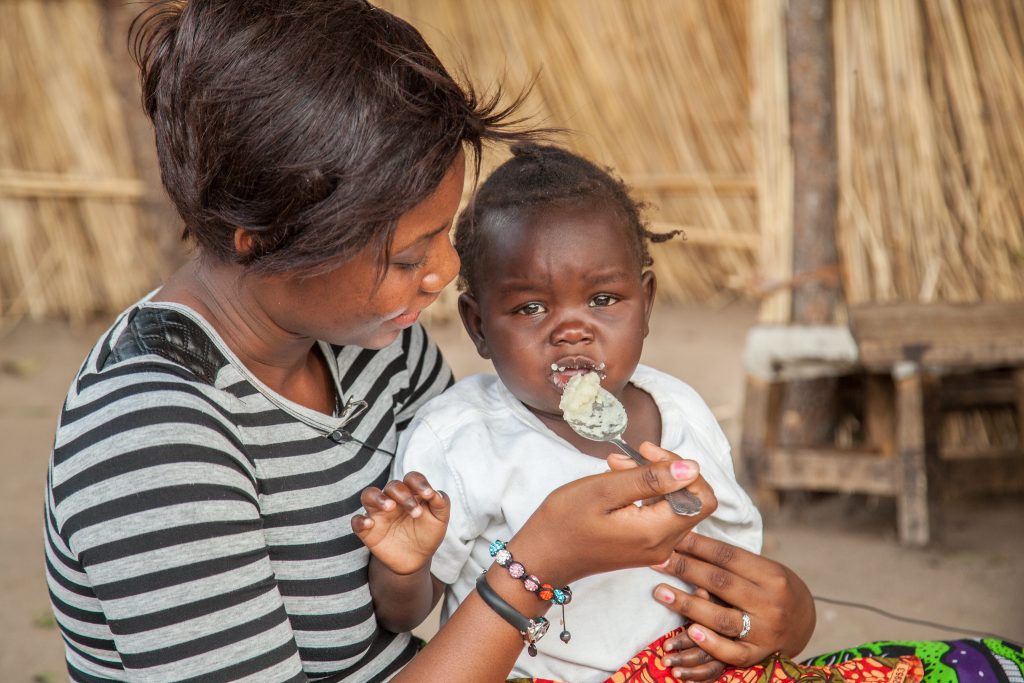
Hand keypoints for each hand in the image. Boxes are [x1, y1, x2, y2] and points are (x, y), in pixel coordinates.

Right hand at [351, 471, 449, 575]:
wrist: (416, 560)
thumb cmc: (427, 534)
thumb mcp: (440, 520)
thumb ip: (441, 504)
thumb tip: (436, 493)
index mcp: (411, 493)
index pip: (412, 478)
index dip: (419, 482)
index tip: (429, 495)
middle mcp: (393, 499)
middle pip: (392, 486)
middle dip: (404, 495)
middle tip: (416, 513)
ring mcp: (378, 513)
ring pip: (369, 494)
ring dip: (378, 498)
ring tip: (390, 507)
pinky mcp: (367, 530)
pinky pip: (356, 521)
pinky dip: (360, 520)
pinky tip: (370, 524)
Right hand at [509, 444, 717, 585]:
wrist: (542, 558)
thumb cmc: (564, 522)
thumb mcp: (604, 490)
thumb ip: (650, 478)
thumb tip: (692, 468)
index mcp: (656, 532)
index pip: (702, 496)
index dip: (683, 469)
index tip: (648, 453)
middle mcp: (663, 545)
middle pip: (692, 500)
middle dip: (666, 471)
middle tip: (631, 455)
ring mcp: (654, 549)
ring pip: (675, 504)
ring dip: (653, 480)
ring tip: (616, 466)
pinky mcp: (643, 547)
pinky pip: (659, 515)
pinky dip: (645, 494)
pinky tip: (619, 482)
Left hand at [652, 532, 815, 665]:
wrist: (807, 624)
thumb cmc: (776, 589)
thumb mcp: (764, 569)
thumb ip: (732, 562)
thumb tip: (688, 539)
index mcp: (771, 575)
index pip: (727, 556)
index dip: (696, 545)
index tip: (670, 538)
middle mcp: (770, 603)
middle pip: (720, 582)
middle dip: (684, 569)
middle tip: (656, 560)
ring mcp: (765, 631)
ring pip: (721, 617)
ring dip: (687, 604)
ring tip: (660, 592)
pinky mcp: (759, 654)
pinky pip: (731, 652)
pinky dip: (711, 643)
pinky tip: (690, 631)